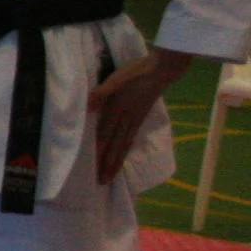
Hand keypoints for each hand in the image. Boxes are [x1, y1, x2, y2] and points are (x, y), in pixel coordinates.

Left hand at [89, 46, 191, 183]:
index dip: (99, 151)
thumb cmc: (137, 71)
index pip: (105, 134)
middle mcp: (127, 118)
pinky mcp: (141, 117)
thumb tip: (88, 106)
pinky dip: (126, 150)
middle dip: (108, 164)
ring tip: (111, 176)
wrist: (162, 69)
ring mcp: (135, 119)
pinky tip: (122, 156)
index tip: (92, 167)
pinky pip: (131, 138)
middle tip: (102, 182)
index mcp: (118, 109)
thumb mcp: (117, 77)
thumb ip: (102, 91)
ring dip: (117, 161)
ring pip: (124, 144)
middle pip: (116, 145)